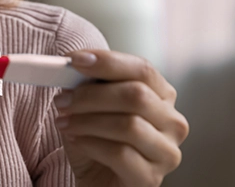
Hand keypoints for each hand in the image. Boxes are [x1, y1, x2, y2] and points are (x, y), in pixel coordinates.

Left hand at [55, 50, 188, 186]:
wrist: (97, 180)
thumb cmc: (96, 139)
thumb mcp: (90, 106)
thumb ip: (88, 85)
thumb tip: (70, 68)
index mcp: (162, 96)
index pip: (142, 69)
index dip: (108, 62)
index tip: (74, 60)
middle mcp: (172, 122)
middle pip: (136, 95)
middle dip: (91, 95)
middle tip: (62, 100)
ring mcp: (167, 152)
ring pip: (129, 124)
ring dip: (87, 121)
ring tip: (63, 122)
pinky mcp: (152, 178)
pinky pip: (121, 154)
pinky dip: (90, 144)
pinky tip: (76, 141)